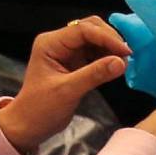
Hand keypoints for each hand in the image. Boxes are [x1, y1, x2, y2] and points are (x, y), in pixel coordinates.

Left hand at [0, 17, 131, 154]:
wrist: (29, 125)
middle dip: (109, 39)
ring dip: (110, 48)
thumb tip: (121, 63)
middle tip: (127, 56)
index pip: (83, 29)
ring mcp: (67, 52)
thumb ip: (94, 75)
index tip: (125, 51)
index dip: (106, 37)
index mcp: (50, 43)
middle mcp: (58, 42)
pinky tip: (116, 67)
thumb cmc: (40, 109)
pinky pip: (94, 54)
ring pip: (94, 40)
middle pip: (90, 29)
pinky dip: (106, 58)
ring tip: (124, 62)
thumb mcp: (68, 91)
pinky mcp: (74, 63)